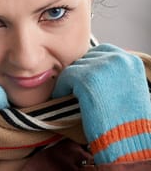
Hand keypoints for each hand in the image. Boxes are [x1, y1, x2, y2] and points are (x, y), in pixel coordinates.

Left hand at [53, 43, 150, 163]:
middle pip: (87, 58)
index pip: (102, 52)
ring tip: (71, 94)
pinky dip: (62, 88)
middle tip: (76, 88)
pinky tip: (62, 97)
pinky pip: (66, 77)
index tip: (86, 77)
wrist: (129, 140)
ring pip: (75, 66)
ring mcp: (101, 67)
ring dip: (72, 80)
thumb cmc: (129, 120)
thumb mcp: (128, 86)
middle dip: (81, 73)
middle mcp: (117, 58)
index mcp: (130, 60)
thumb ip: (114, 73)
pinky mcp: (86, 78)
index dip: (91, 65)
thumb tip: (93, 68)